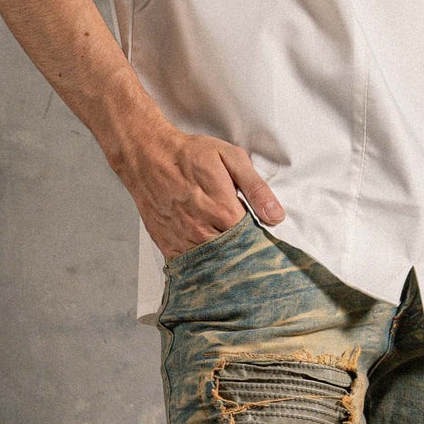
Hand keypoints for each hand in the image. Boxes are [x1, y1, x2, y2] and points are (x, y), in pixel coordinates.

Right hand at [112, 111, 284, 259]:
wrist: (147, 156)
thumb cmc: (189, 155)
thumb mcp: (231, 158)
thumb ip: (256, 188)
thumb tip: (276, 216)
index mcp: (223, 211)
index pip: (252, 242)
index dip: (260, 244)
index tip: (265, 244)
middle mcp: (203, 231)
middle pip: (234, 258)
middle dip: (244, 257)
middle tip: (250, 255)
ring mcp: (184, 241)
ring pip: (213, 266)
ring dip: (224, 264)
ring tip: (230, 256)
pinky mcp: (169, 247)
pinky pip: (191, 268)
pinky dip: (202, 267)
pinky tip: (209, 259)